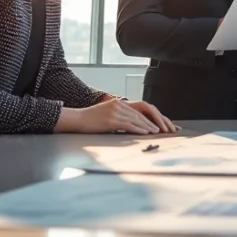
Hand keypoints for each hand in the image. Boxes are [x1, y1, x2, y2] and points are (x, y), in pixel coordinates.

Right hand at [56, 99, 176, 134]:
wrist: (76, 119)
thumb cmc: (89, 120)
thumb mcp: (106, 115)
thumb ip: (118, 117)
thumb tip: (129, 125)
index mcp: (118, 103)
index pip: (137, 111)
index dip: (148, 118)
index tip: (156, 124)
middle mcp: (118, 105)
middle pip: (139, 114)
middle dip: (151, 122)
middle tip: (161, 128)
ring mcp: (115, 112)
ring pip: (136, 119)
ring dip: (147, 126)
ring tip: (156, 132)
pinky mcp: (111, 120)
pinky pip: (128, 124)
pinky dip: (138, 129)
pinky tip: (145, 133)